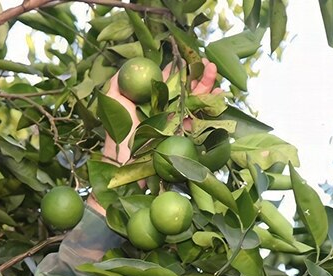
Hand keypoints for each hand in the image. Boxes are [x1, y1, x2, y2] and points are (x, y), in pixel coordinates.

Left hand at [101, 61, 220, 165]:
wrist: (124, 160)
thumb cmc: (117, 131)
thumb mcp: (113, 101)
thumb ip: (118, 83)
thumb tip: (126, 67)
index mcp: (151, 100)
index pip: (168, 82)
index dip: (179, 70)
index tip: (188, 59)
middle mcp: (164, 110)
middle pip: (185, 89)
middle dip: (198, 75)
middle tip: (207, 62)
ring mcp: (174, 123)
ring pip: (195, 101)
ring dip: (207, 85)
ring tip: (214, 70)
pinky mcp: (182, 136)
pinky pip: (199, 120)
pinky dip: (211, 107)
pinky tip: (219, 94)